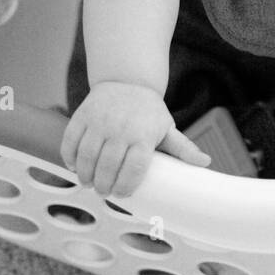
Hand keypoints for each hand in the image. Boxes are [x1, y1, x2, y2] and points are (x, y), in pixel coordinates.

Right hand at [60, 81, 210, 197]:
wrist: (128, 80)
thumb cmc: (149, 111)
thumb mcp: (167, 128)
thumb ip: (183, 148)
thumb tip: (205, 163)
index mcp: (143, 135)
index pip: (133, 169)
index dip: (125, 187)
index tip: (122, 194)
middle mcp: (120, 128)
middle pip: (107, 167)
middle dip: (103, 186)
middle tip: (104, 192)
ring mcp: (99, 122)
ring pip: (86, 157)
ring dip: (85, 176)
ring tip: (89, 183)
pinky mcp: (81, 116)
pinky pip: (70, 142)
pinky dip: (69, 158)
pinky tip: (75, 167)